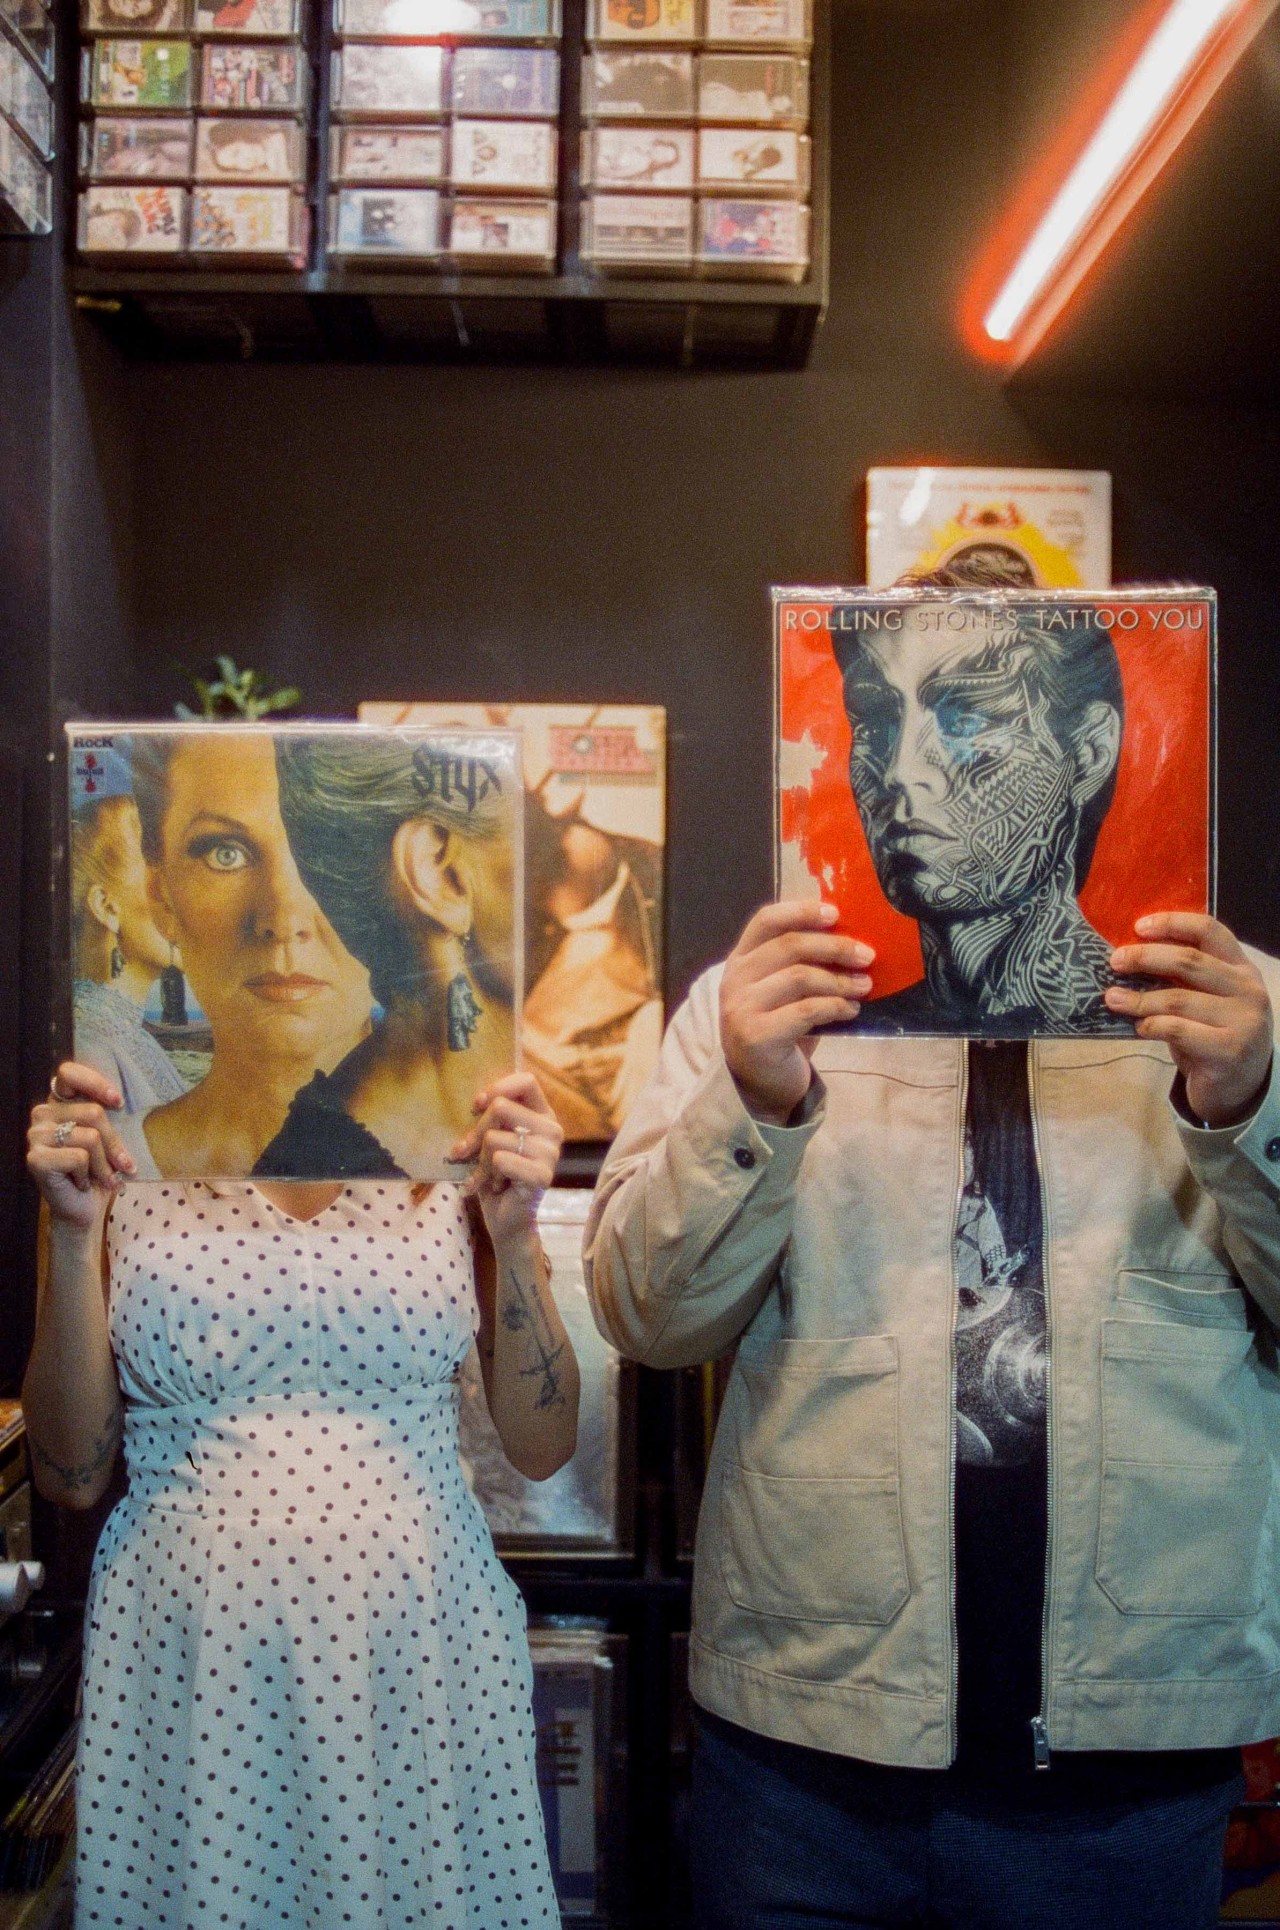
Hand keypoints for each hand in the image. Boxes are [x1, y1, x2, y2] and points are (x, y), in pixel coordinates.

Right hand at [27, 1063, 135, 1231]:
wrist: (85, 1209)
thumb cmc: (99, 1170)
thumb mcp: (107, 1137)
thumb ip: (107, 1115)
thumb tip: (120, 1102)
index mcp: (58, 1102)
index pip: (68, 1073)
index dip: (95, 1083)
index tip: (118, 1103)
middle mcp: (42, 1114)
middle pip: (93, 1112)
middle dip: (115, 1143)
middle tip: (122, 1164)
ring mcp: (36, 1136)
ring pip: (90, 1137)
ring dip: (105, 1164)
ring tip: (104, 1177)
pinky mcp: (36, 1159)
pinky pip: (79, 1157)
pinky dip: (89, 1174)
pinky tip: (82, 1183)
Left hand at [449, 1071, 563, 1245]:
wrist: (505, 1219)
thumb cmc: (494, 1174)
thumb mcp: (490, 1138)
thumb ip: (490, 1116)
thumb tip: (474, 1101)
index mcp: (542, 1115)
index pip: (526, 1081)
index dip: (497, 1088)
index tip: (475, 1106)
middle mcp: (552, 1130)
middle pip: (501, 1107)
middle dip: (474, 1132)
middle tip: (463, 1152)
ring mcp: (551, 1153)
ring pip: (494, 1137)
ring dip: (478, 1161)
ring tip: (483, 1176)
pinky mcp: (543, 1176)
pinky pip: (500, 1161)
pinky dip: (485, 1176)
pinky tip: (494, 1187)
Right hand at [719, 901, 873, 1124]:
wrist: (759, 1083)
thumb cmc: (779, 1028)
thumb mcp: (783, 991)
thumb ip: (803, 964)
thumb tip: (852, 939)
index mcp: (741, 959)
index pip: (766, 921)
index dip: (801, 911)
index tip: (836, 914)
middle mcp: (735, 979)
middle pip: (789, 946)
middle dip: (835, 947)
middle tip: (867, 955)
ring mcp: (741, 1008)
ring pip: (800, 977)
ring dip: (840, 980)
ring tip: (865, 986)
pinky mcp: (756, 1035)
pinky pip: (805, 1011)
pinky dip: (835, 1006)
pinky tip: (851, 1009)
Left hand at [1106, 914, 1273, 1127]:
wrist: (1241, 1089)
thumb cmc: (1213, 1037)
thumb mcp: (1207, 1001)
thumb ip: (1184, 979)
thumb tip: (1129, 956)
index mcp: (1242, 969)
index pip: (1210, 931)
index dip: (1173, 923)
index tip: (1138, 926)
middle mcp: (1248, 991)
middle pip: (1189, 961)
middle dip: (1146, 958)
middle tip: (1115, 961)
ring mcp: (1243, 1021)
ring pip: (1178, 998)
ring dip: (1139, 998)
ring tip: (1112, 998)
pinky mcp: (1228, 1051)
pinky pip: (1177, 1029)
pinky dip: (1151, 1025)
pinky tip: (1139, 1028)